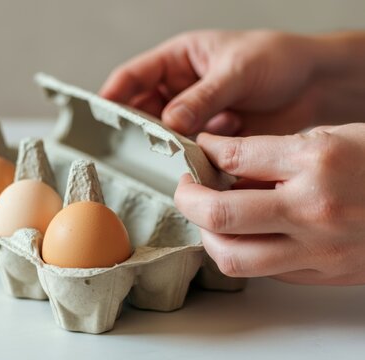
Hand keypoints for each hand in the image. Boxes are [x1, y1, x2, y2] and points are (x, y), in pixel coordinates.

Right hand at [100, 30, 364, 135]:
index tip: (101, 115)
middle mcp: (180, 88)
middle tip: (138, 143)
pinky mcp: (210, 137)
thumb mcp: (236, 71)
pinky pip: (189, 149)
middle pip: (143, 109)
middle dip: (139, 127)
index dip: (114, 95)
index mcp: (178, 59)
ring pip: (165, 133)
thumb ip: (203, 97)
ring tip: (170, 152)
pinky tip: (194, 161)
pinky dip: (188, 157)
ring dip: (165, 145)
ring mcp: (194, 114)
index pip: (134, 76)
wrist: (314, 85)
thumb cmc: (277, 59)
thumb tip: (171, 122)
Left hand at [174, 123, 364, 284]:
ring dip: (208, 236)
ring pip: (232, 257)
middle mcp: (313, 208)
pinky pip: (263, 271)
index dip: (205, 151)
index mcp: (317, 160)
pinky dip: (241, 253)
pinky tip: (243, 236)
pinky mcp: (324, 273)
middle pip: (220, 214)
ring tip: (208, 218)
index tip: (199, 152)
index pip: (234, 155)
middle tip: (186, 189)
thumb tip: (224, 164)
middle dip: (188, 199)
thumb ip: (275, 153)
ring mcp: (319, 248)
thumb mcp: (332, 137)